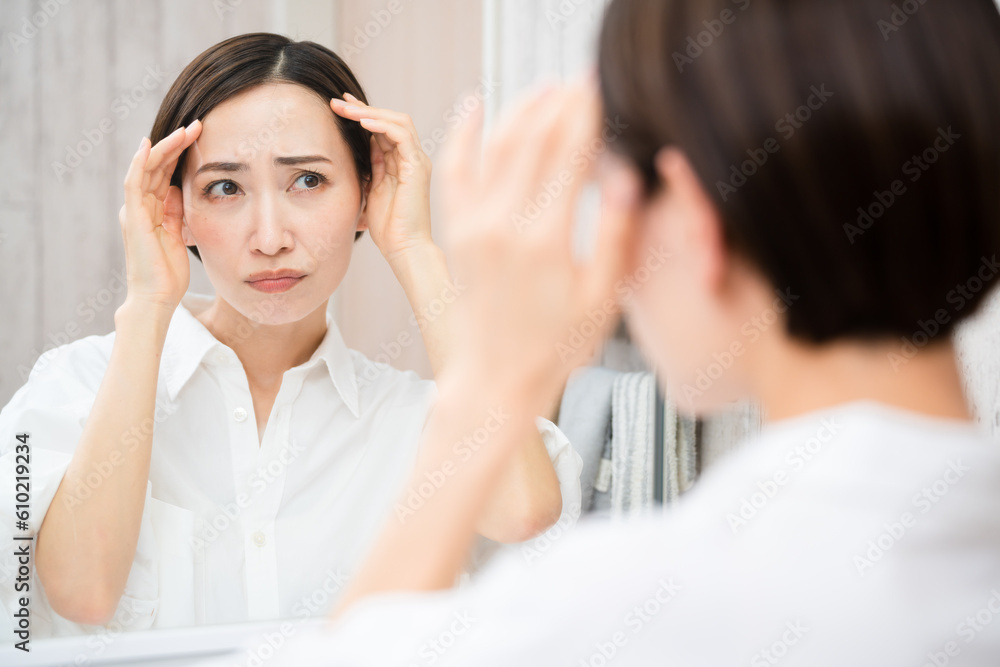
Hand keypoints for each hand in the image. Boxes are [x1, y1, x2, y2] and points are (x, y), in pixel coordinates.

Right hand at [118, 121, 201, 313]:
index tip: (201, 138)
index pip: (165, 174)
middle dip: (176, 145)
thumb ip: (176, 212)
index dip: (180, 154)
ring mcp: (134, 211)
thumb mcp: (179, 235)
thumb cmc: (169, 273)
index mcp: (152, 211)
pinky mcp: (133, 218)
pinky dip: (141, 163)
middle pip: (157, 166)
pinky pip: (135, 184)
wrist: (157, 297)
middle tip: (197, 126)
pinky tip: (150, 145)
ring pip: (147, 169)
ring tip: (185, 130)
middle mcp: (139, 207)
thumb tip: (181, 189)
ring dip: (165, 147)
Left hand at [331, 94, 433, 261]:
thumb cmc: (389, 228)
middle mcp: (412, 158)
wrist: (405, 249)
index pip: (384, 129)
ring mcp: (417, 161)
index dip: (363, 114)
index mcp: (402, 164)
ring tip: (345, 109)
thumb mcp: (372, 191)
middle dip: (363, 108)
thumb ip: (371, 169)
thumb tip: (358, 149)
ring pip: (398, 121)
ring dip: (370, 112)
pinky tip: (363, 122)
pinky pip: (402, 136)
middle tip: (337, 101)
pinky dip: (382, 125)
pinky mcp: (418, 168)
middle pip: (391, 119)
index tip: (340, 105)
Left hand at [438, 80, 641, 407]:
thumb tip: (626, 178)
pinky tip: (473, 107)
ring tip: (545, 88)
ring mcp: (474, 226)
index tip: (601, 89)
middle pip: (534, 142)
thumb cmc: (553, 348)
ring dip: (520, 111)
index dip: (588, 114)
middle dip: (560, 104)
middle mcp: (504, 225)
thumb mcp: (601, 299)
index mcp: (545, 239)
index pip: (570, 155)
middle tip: (580, 81)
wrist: (494, 378)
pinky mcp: (457, 233)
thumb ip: (615, 236)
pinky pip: (454, 171)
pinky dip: (463, 135)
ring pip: (495, 148)